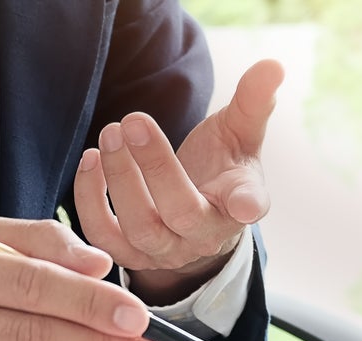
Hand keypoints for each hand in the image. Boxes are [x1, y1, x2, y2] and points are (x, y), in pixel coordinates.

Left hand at [74, 60, 284, 303]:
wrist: (197, 211)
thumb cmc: (222, 167)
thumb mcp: (241, 133)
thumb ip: (254, 101)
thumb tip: (273, 65)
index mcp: (238, 205)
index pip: (247, 206)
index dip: (247, 205)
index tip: (245, 203)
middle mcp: (204, 237)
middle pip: (181, 212)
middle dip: (155, 167)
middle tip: (133, 121)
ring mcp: (166, 250)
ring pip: (140, 227)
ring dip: (119, 178)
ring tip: (110, 133)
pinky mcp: (131, 254)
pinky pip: (103, 236)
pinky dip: (89, 199)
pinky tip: (90, 159)